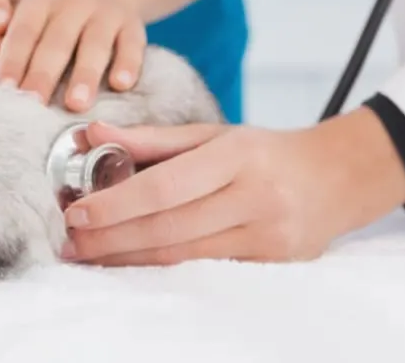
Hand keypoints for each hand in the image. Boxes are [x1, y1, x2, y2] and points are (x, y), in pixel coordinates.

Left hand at [0, 0, 148, 111]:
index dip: (13, 60)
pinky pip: (133, 44)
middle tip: (33, 104)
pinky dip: (129, 63)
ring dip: (85, 74)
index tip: (3, 89)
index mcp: (39, 4)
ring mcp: (105, 14)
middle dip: (44, 74)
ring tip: (76, 104)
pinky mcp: (133, 24)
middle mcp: (72, 5)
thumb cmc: (59, 14)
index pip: (23, 33)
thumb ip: (9, 42)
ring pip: (94, 44)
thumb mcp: (34, 15)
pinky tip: (122, 84)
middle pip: (56, 42)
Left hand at [59, 110, 404, 265]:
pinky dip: (158, 268)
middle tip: (70, 242)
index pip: (164, 186)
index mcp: (235, 156)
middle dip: (111, 239)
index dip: (116, 204)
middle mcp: (253, 198)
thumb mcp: (211, 134)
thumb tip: (92, 134)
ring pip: (181, 256)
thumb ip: (150, 139)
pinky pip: (201, 270)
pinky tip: (127, 264)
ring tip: (87, 255)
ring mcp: (266, 237)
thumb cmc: (262, 152)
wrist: (333, 178)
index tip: (76, 212)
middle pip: (167, 228)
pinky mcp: (270, 264)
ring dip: (126, 259)